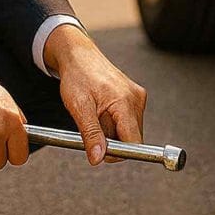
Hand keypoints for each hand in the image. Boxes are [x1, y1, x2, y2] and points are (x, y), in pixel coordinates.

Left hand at [44, 25, 147, 165]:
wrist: (78, 55)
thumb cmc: (77, 76)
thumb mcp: (79, 107)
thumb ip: (91, 134)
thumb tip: (98, 159)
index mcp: (125, 101)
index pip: (133, 143)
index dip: (117, 152)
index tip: (99, 150)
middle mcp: (136, 99)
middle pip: (132, 139)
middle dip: (112, 140)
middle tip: (93, 125)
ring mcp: (137, 97)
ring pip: (129, 131)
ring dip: (111, 131)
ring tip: (96, 114)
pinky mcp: (135, 97)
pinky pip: (127, 121)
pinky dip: (113, 121)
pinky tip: (102, 109)